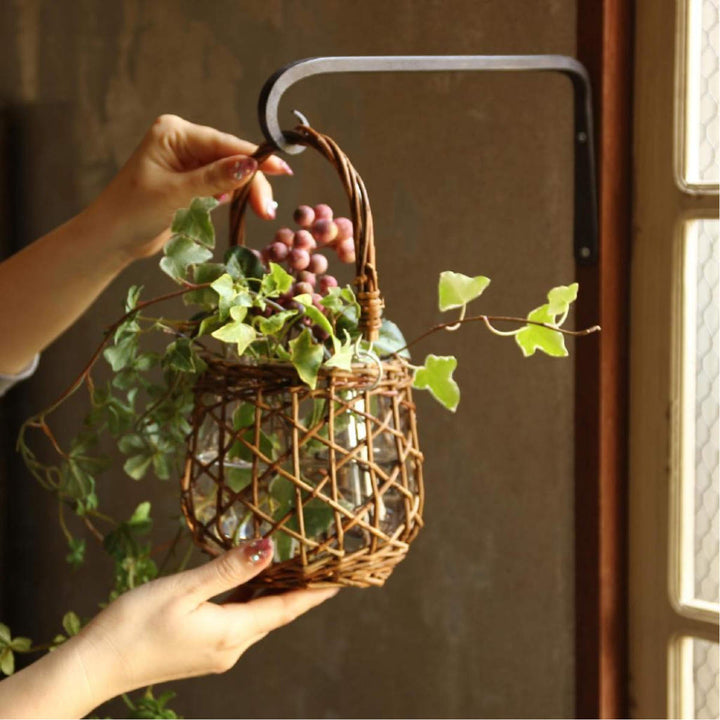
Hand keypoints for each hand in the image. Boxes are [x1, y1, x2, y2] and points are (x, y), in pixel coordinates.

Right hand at [78, 538, 336, 701]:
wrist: (94, 666)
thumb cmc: (133, 625)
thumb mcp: (184, 589)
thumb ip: (228, 569)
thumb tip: (269, 548)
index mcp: (232, 633)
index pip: (286, 609)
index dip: (315, 591)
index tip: (341, 577)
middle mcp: (230, 647)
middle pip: (276, 614)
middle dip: (300, 591)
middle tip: (322, 564)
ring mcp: (216, 651)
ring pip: (257, 617)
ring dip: (275, 594)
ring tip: (293, 567)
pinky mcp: (201, 649)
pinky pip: (238, 621)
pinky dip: (251, 600)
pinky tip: (249, 582)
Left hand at [88, 114, 292, 260]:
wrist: (112, 238)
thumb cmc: (133, 211)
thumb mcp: (176, 193)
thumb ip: (214, 178)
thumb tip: (250, 165)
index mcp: (174, 133)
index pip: (223, 143)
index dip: (254, 158)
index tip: (282, 170)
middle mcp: (183, 142)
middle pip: (231, 157)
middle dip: (252, 182)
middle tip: (268, 210)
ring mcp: (188, 162)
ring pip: (231, 172)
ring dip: (247, 191)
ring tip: (263, 212)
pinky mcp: (192, 182)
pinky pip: (223, 184)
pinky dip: (235, 196)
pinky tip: (244, 207)